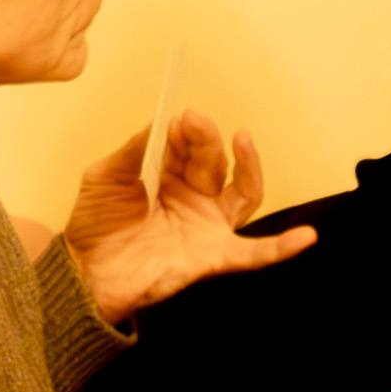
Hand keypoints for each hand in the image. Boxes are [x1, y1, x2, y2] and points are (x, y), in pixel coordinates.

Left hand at [64, 111, 315, 323]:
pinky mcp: (212, 256)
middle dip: (207, 140)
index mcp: (170, 176)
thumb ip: (135, 150)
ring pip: (244, 192)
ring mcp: (207, 226)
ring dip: (249, 164)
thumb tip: (163, 120)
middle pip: (216, 163)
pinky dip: (281, 248)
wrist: (84, 273)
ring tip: (242, 138)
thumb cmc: (94, 224)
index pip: (191, 146)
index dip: (189, 131)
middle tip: (193, 122)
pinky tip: (306, 237)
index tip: (181, 117)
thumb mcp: (106, 176)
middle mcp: (195, 197)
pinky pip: (252, 253)